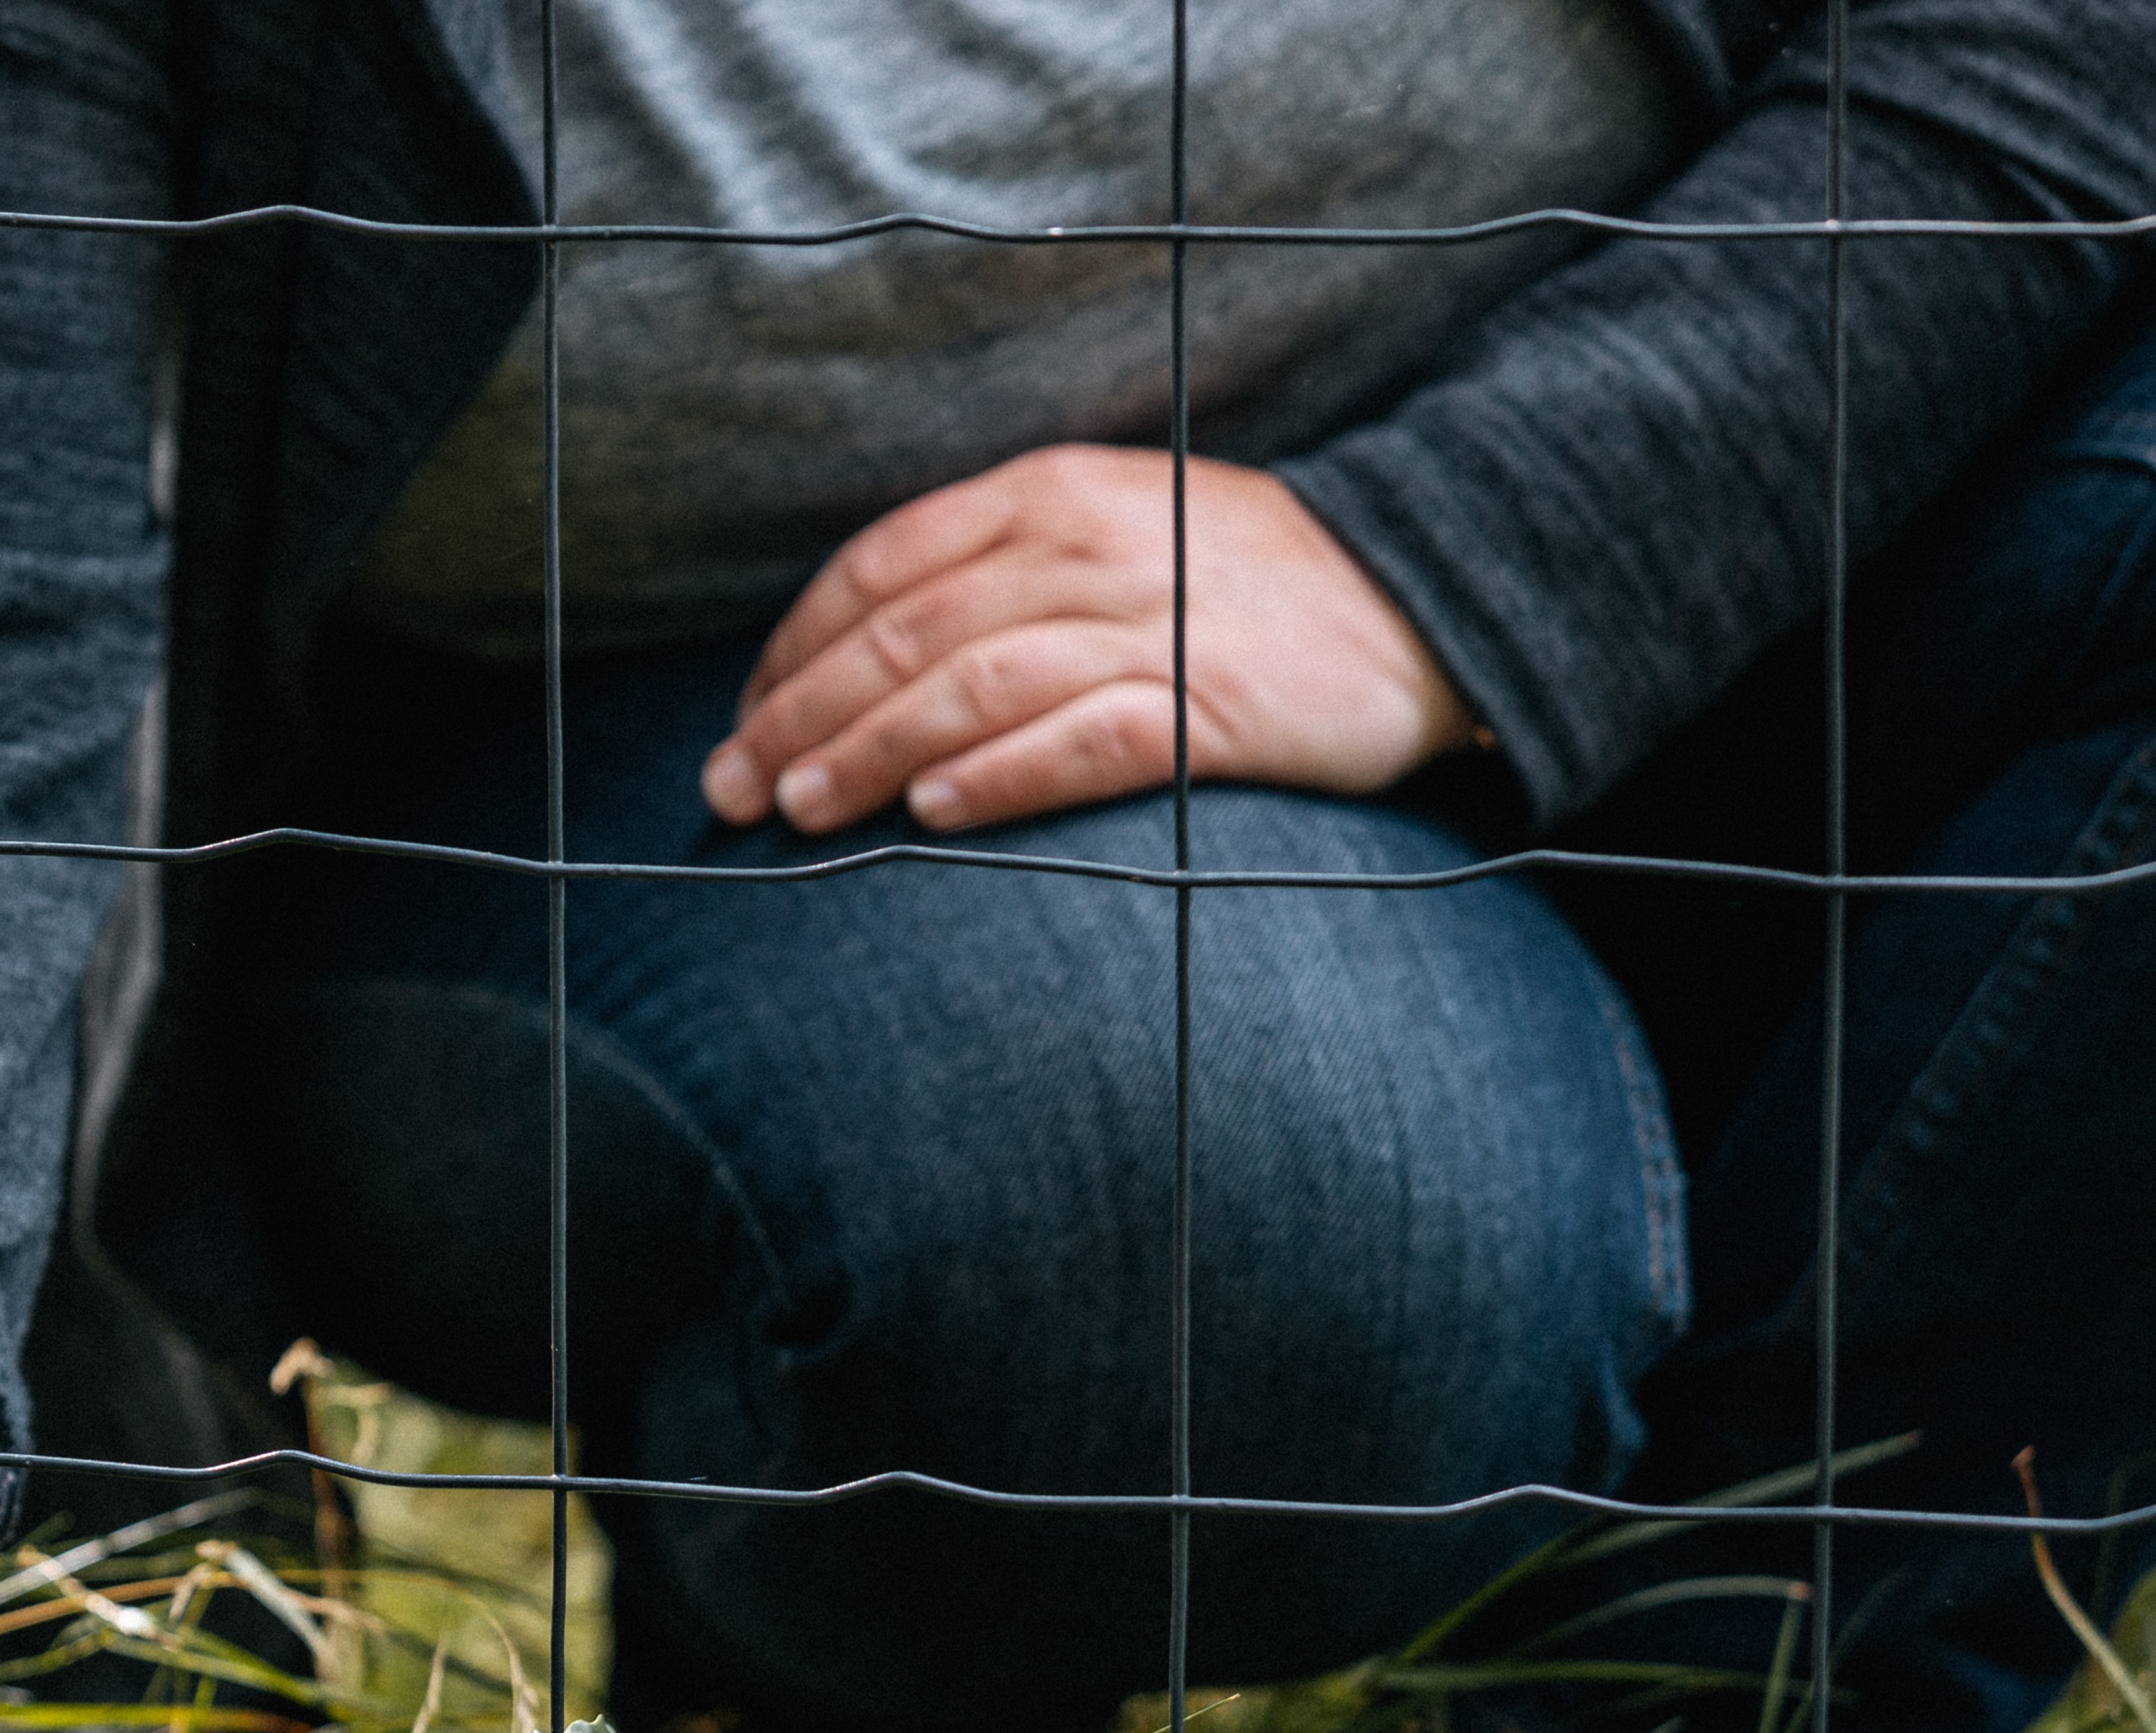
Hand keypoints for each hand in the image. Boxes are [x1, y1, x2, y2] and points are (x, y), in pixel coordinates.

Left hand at [698, 444, 1471, 837]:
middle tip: (735, 786)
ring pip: (976, 687)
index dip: (797, 646)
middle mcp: (1093, 548)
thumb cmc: (1235, 583)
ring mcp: (1157, 626)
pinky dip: (1003, 777)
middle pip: (909, 634)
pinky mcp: (1218, 709)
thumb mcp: (1107, 533)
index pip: (884, 566)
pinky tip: (935, 815)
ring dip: (873, 750)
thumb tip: (856, 655)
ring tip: (801, 809)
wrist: (1420, 598)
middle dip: (804, 713)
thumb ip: (992, 575)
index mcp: (1051, 493)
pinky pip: (1089, 743)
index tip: (744, 716)